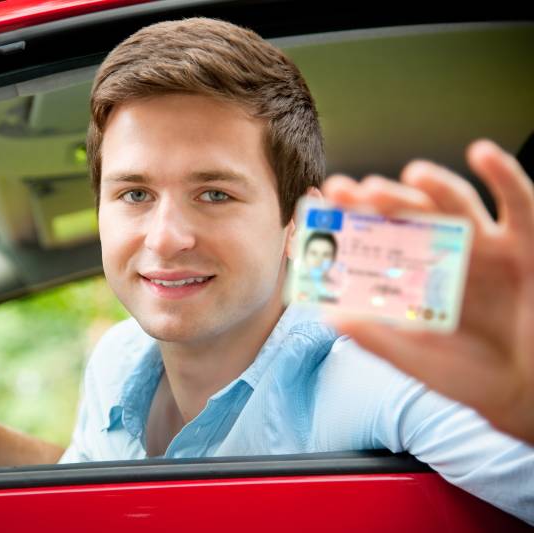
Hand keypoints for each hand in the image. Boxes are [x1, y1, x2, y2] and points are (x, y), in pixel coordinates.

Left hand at [322, 139, 533, 444]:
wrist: (523, 395)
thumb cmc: (469, 377)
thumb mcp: (415, 359)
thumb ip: (376, 338)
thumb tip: (328, 315)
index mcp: (415, 275)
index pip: (378, 236)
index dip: (352, 219)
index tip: (323, 205)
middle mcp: (446, 253)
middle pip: (410, 214)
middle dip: (379, 199)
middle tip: (350, 190)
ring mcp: (486, 246)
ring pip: (456, 203)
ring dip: (433, 185)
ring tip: (410, 176)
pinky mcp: (526, 246)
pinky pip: (519, 203)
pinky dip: (503, 175)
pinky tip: (481, 154)